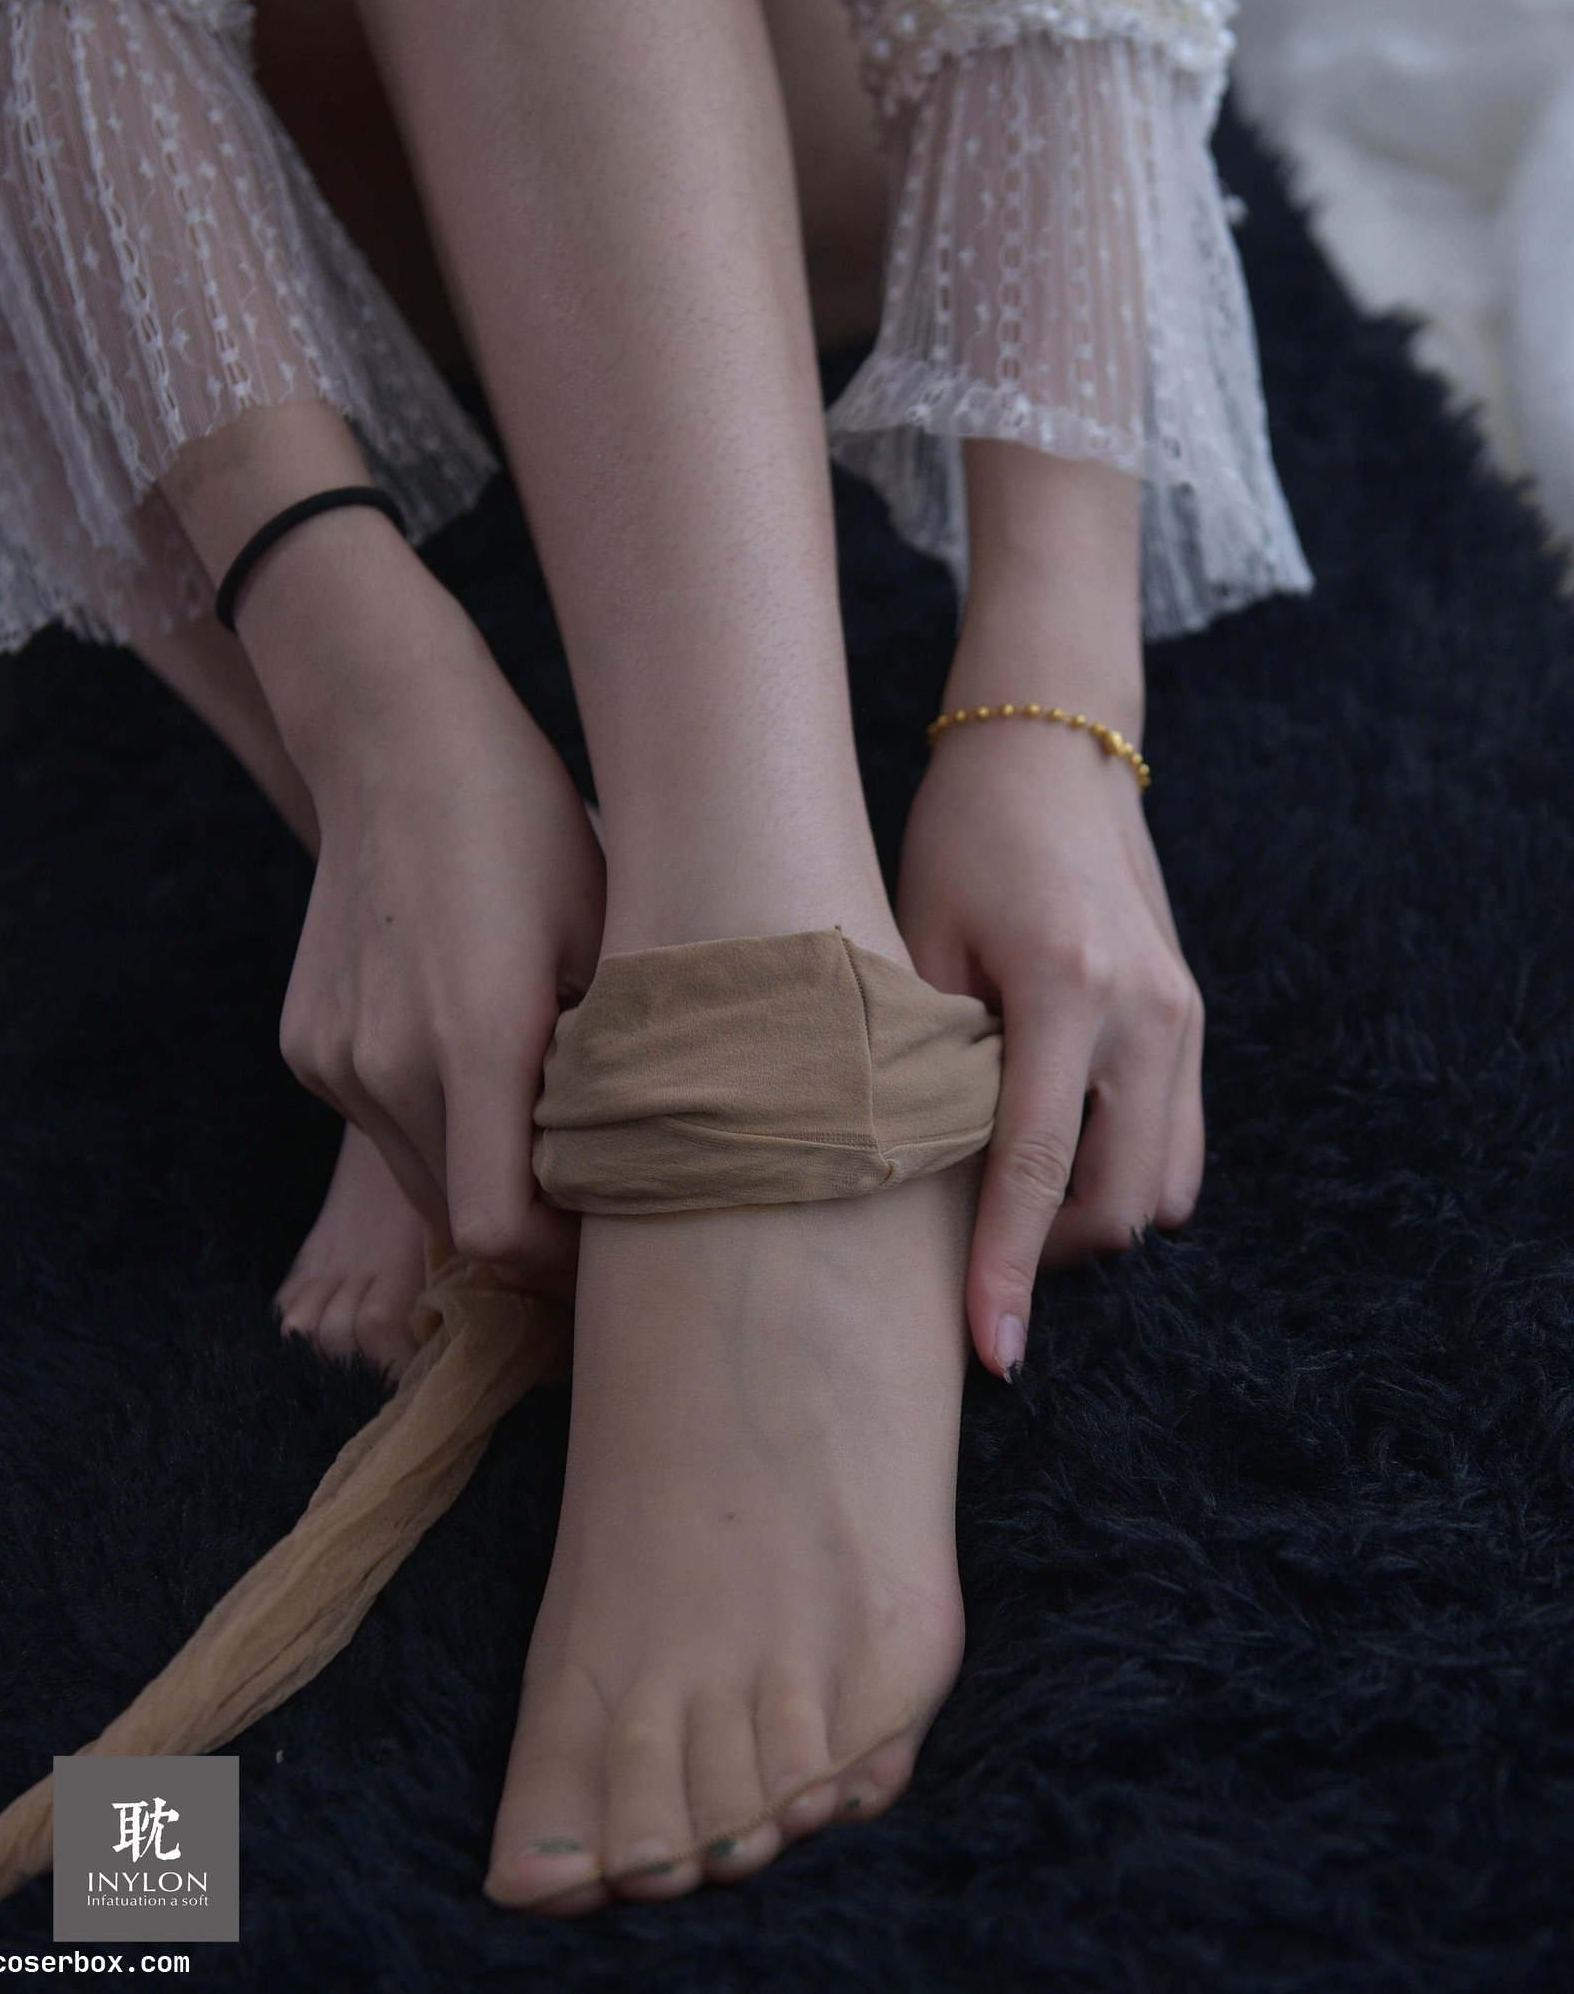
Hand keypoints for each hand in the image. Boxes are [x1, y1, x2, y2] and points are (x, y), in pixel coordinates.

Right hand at [158, 402, 604, 1290]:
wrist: (400, 743)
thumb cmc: (534, 829)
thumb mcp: (609, 938)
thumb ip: (616, 1070)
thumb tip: (661, 1169)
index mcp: (474, 1043)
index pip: (497, 1234)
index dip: (561, 1265)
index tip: (617, 1251)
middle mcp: (387, 1064)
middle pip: (457, 1223)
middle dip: (532, 1235)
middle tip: (601, 1213)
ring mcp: (334, 1058)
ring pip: (417, 1178)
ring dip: (481, 1178)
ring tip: (547, 1133)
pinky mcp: (306, 1043)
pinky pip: (379, 1123)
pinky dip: (433, 1127)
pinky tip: (480, 1069)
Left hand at [895, 711, 1203, 1379]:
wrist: (1052, 752)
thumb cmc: (961, 840)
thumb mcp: (918, 937)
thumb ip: (927, 1061)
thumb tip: (913, 1186)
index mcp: (1067, 988)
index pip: (1035, 1169)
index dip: (1008, 1272)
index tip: (988, 1354)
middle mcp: (1147, 1011)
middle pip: (1122, 1203)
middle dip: (1052, 1257)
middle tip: (979, 1265)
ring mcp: (1184, 1017)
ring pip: (1167, 1187)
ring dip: (1093, 1221)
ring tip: (1014, 1209)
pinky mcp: (1194, 1019)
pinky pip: (1180, 1142)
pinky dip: (1126, 1175)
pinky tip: (1059, 1159)